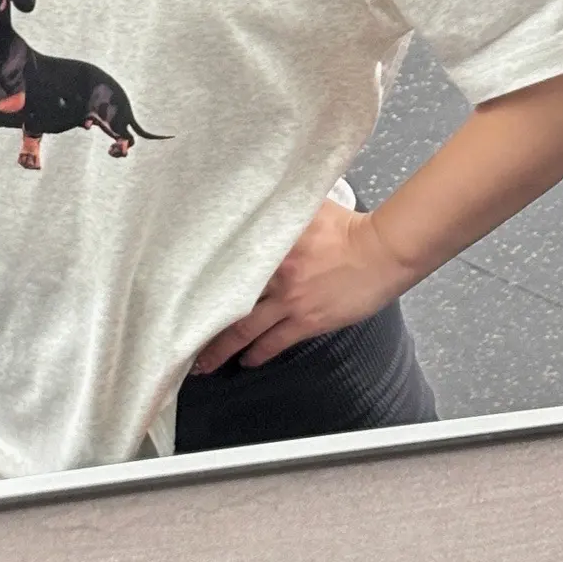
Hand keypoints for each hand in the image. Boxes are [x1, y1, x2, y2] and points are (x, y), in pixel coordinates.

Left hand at [190, 199, 413, 373]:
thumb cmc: (348, 226)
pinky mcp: (308, 320)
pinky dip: (258, 353)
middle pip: (227, 303)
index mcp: (269, 244)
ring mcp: (290, 300)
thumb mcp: (308, 209)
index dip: (200, 283)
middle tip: (183, 340)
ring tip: (205, 362)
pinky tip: (247, 360)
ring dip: (223, 349)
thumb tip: (257, 199)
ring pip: (245, 329)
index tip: (179, 293)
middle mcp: (273, 275)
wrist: (382, 251)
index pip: (224, 266)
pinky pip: (275, 342)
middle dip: (204, 325)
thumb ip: (279, 209)